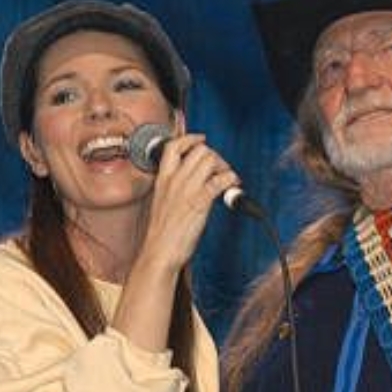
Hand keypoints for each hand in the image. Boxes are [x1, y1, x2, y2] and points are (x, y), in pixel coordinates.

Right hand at [112, 133, 238, 351]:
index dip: (190, 138)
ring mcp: (186, 190)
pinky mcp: (198, 203)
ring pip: (210, 160)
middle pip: (199, 150)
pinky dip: (231, 180)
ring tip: (227, 181)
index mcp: (163, 180)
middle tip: (221, 170)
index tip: (201, 139)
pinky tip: (233, 188)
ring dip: (224, 167)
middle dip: (215, 156)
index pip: (173, 146)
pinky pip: (219, 181)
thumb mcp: (163, 203)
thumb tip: (193, 181)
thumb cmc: (162, 234)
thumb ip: (175, 189)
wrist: (159, 253)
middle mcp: (174, 181)